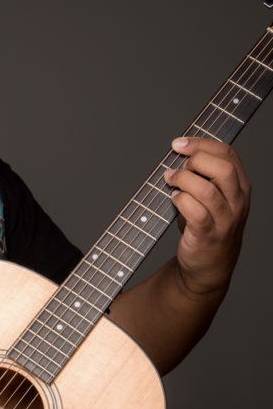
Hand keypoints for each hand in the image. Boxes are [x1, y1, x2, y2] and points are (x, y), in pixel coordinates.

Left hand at [165, 136, 249, 295]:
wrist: (208, 265)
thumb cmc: (206, 226)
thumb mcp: (210, 197)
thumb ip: (200, 176)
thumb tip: (176, 153)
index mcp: (239, 187)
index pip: (228, 154)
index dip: (201, 144)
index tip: (179, 143)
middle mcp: (237, 201)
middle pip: (223, 168)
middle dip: (195, 160)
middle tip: (176, 164)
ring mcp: (225, 219)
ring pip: (207, 189)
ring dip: (183, 180)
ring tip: (169, 180)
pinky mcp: (208, 235)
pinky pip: (196, 212)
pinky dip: (181, 201)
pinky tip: (173, 198)